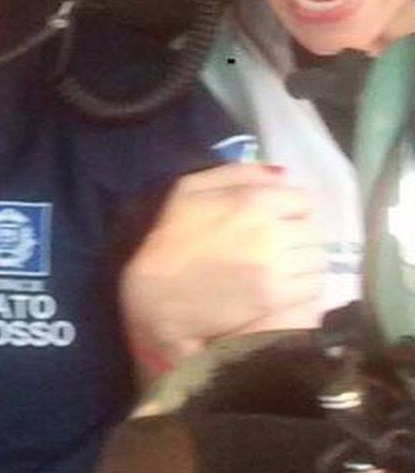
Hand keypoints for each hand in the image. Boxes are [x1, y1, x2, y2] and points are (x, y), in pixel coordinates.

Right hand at [120, 164, 327, 374]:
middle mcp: (271, 231)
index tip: (278, 217)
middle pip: (312, 230)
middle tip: (280, 243)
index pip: (302, 200)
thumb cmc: (167, 236)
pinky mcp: (276, 298)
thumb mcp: (190, 188)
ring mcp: (276, 267)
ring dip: (305, 260)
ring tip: (284, 265)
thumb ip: (238, 173)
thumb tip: (283, 175)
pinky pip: (312, 287)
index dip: (291, 207)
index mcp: (252, 201)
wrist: (156, 293)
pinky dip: (305, 283)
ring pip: (317, 259)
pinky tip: (285, 284)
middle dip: (299, 234)